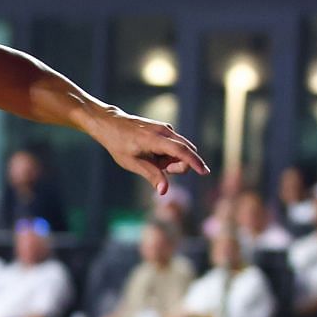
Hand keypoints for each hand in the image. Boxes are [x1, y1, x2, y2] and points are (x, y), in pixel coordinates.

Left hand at [90, 109, 208, 195]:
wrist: (111, 124)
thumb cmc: (119, 145)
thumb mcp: (133, 164)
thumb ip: (152, 175)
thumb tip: (164, 192)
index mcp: (155, 139)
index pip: (181, 151)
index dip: (194, 162)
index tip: (204, 172)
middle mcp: (165, 131)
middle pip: (186, 152)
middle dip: (178, 166)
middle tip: (160, 169)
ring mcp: (166, 129)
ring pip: (181, 150)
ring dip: (172, 161)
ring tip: (152, 160)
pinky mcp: (165, 129)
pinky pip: (175, 146)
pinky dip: (168, 154)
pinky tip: (153, 154)